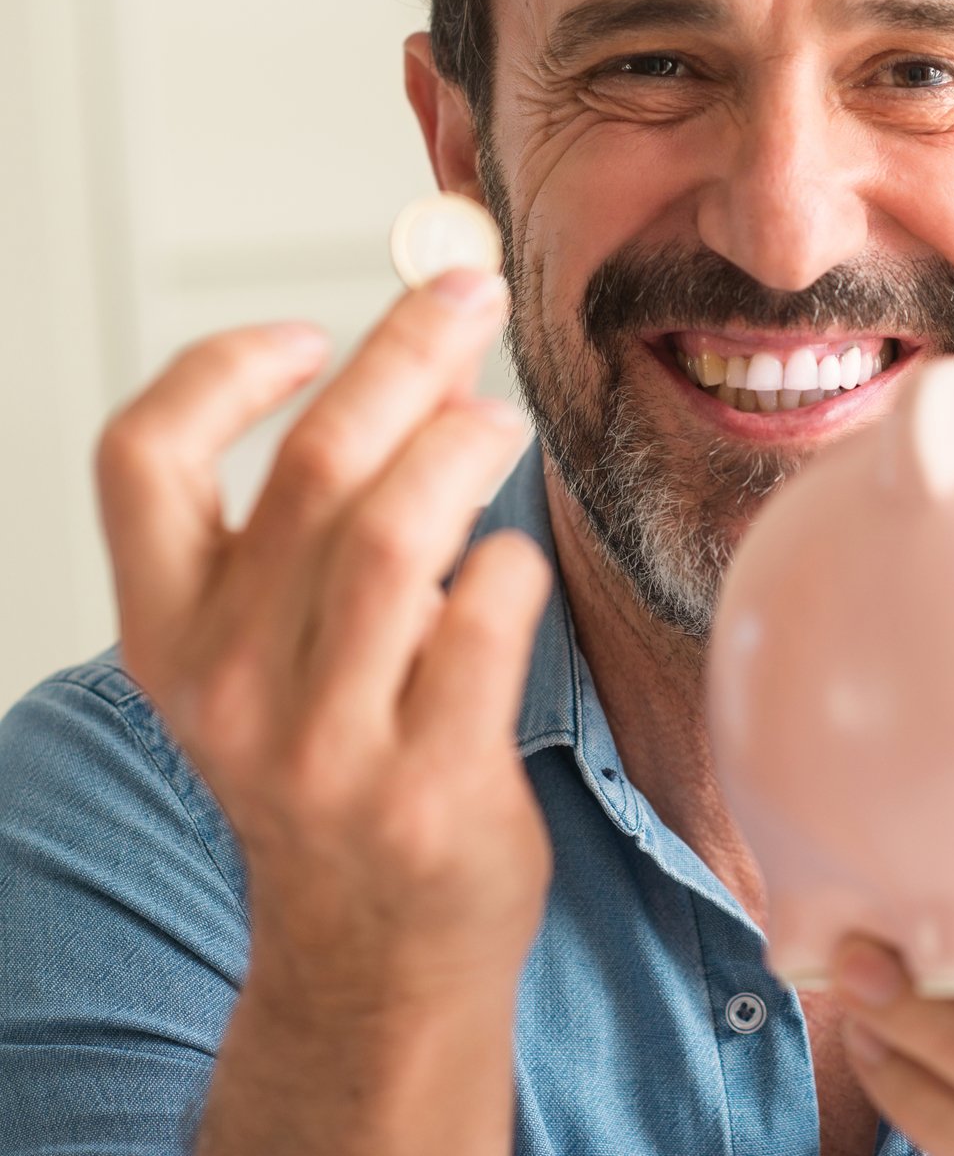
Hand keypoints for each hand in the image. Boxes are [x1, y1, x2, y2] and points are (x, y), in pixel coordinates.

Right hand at [93, 270, 552, 1014]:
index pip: (141, 461)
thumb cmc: (337, 766)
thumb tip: (425, 352)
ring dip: (463, 447)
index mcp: (172, 633)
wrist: (371, 956)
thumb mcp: (283, 647)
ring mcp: (325, 742)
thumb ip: (325, 515)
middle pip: (310, 466)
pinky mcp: (426, 786)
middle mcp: (230, 682)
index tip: (306, 329)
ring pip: (392, 534)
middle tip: (469, 295)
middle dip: (402, 352)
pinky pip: (482, 623)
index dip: (217, 369)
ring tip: (501, 424)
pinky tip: (515, 565)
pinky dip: (512, 566)